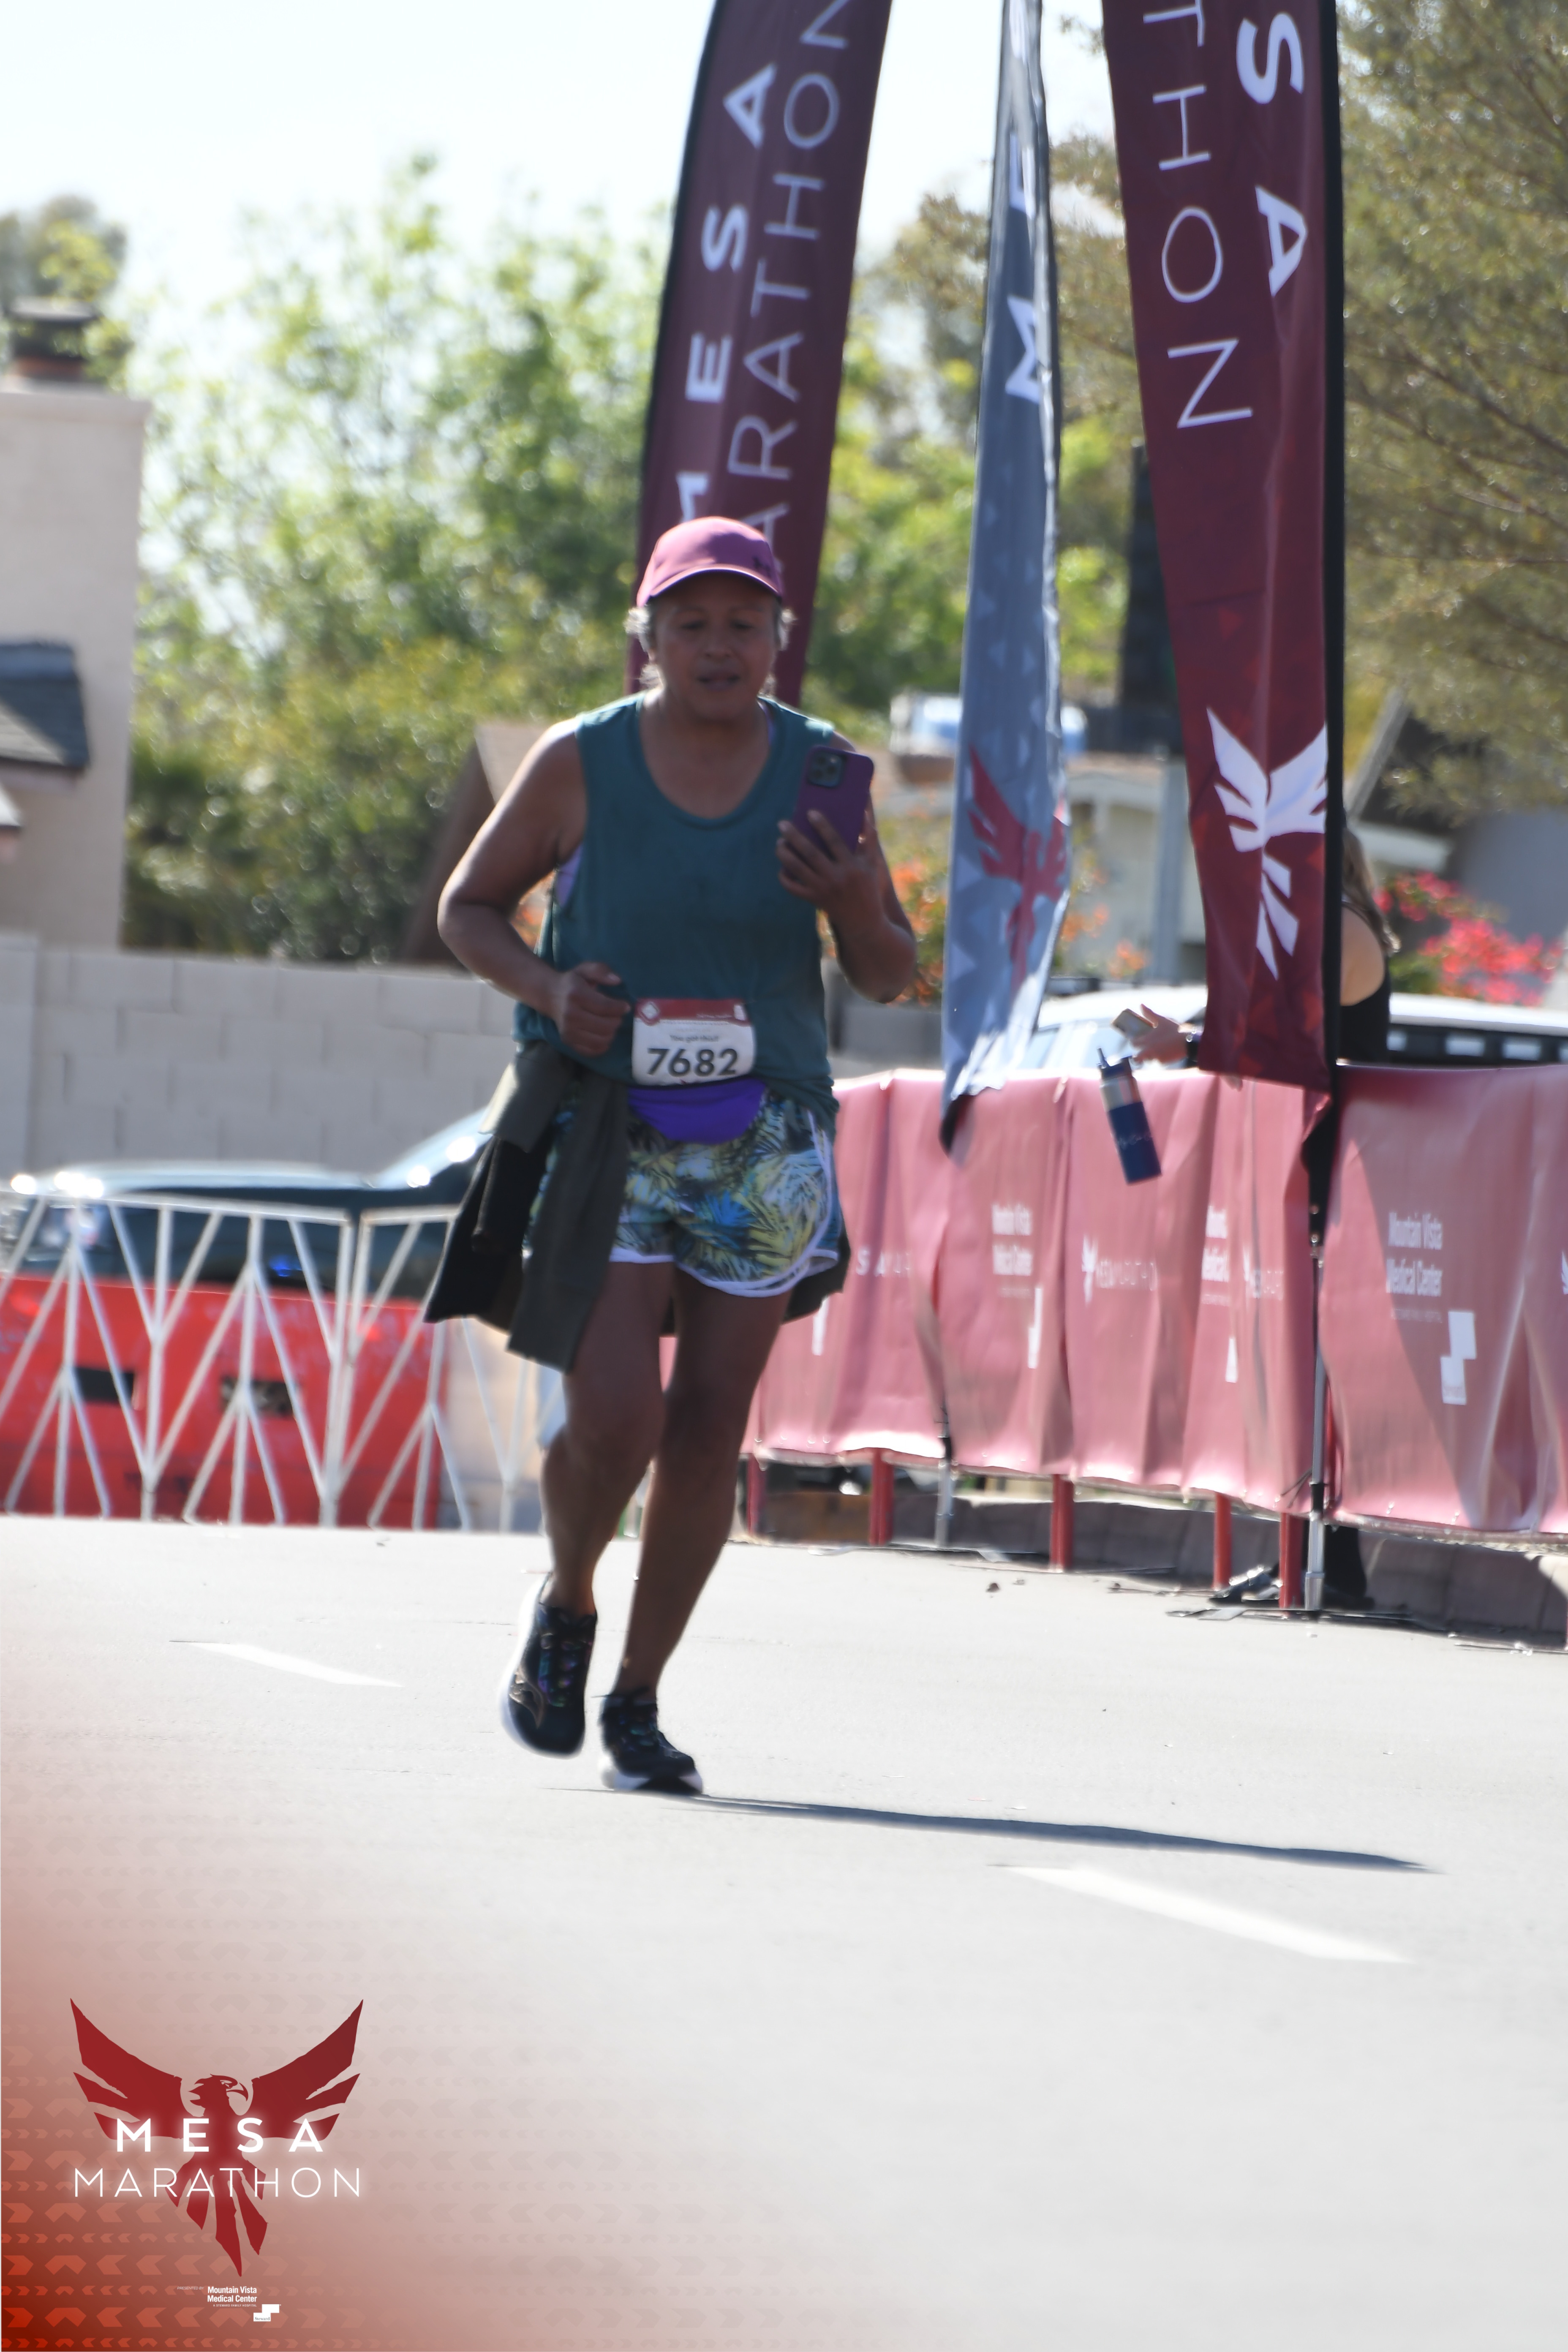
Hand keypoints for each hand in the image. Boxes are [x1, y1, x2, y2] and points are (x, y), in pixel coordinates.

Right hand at [549, 960, 626, 1057]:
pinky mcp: (568, 1041)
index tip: (625, 1006)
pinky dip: (602, 1045)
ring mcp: (568, 1031)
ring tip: (610, 1023)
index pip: (605, 1007)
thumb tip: (618, 981)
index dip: (620, 1008)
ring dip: (611, 1033)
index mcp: (576, 995)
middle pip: (605, 1026)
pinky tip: (603, 1035)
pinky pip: (592, 1050)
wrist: (549, 995)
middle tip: (617, 1015)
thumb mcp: (585, 969)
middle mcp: (570, 1015)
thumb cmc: (572, 982)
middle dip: (617, 1020)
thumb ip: (601, 970)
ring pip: (601, 1040)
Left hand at [776, 808, 885, 936]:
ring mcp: (822, 889)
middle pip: (810, 853)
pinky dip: (784, 877)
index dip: (822, 825)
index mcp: (851, 866)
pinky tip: (782, 865)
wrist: (863, 921)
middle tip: (782, 824)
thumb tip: (864, 813)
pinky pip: (793, 888)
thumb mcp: (873, 863)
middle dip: (794, 836)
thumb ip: (869, 838)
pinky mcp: (813, 899)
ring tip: (779, 842)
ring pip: (797, 869)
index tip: (810, 812)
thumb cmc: (868, 886)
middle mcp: (835, 878)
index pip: (834, 841)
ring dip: (785, 854)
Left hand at [1132, 1006, 1189, 1065]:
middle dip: (1140, 1054)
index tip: (1137, 1042)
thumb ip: (1149, 1014)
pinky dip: (1162, 1058)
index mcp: (1146, 1039)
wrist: (1187, 1042)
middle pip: (1137, 1056)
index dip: (1135, 1042)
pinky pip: (1159, 1061)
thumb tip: (1141, 1005)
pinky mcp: (1162, 1062)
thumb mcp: (1161, 1020)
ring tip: (1160, 1050)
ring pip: (1148, 1059)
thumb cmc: (1174, 1030)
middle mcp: (1148, 1049)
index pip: (1134, 1043)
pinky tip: (1169, 1052)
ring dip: (1151, 1056)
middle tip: (1147, 1049)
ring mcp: (1154, 1057)